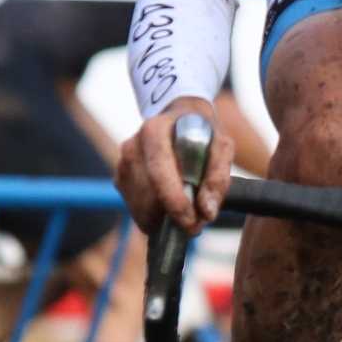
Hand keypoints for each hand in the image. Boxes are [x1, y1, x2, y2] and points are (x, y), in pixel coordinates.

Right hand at [116, 99, 235, 235]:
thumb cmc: (202, 133)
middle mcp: (132, 146)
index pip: (159, 173)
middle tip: (196, 223)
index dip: (174, 202)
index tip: (191, 223)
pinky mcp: (120, 178)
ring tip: (186, 212)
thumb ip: (218, 177)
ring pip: (140, 207)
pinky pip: (136, 208)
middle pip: (148, 196)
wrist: (178, 118)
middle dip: (171, 216)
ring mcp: (123, 163)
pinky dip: (154, 215)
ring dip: (163, 219)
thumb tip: (206, 212)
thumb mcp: (221, 146)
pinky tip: (170, 205)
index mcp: (154, 132)